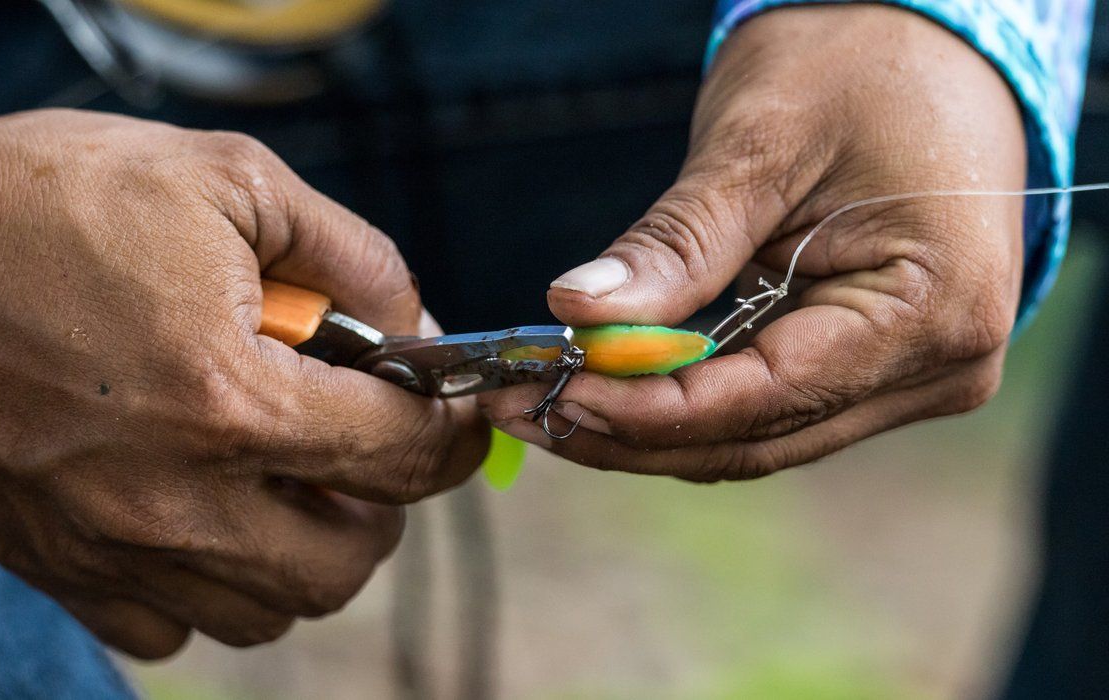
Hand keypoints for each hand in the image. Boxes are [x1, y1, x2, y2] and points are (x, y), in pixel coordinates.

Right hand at [0, 109, 485, 657]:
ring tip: (280, 472)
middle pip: (347, 563)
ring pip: (267, 611)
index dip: (450, 431)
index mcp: (228, 400)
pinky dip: (209, 584)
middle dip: (382, 502)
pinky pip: (169, 629)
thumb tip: (416, 322)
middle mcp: (172, 501)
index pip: (400, 455)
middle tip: (360, 440)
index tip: (451, 410)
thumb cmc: (41, 202)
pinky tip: (198, 508)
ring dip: (302, 546)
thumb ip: (349, 254)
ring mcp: (107, 548)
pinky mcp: (54, 566)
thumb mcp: (224, 181)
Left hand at [482, 6, 1022, 478]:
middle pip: (758, 436)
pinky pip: (768, 404)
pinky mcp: (874, 366)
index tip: (552, 396)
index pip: (768, 396)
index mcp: (933, 310)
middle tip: (525, 411)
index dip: (649, 410)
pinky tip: (613, 385)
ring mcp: (912, 376)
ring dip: (651, 426)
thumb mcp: (759, 145)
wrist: (927, 48)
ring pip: (757, 434)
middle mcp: (938, 367)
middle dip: (633, 431)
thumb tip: (577, 314)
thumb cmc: (861, 67)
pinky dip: (689, 400)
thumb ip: (676, 245)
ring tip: (549, 401)